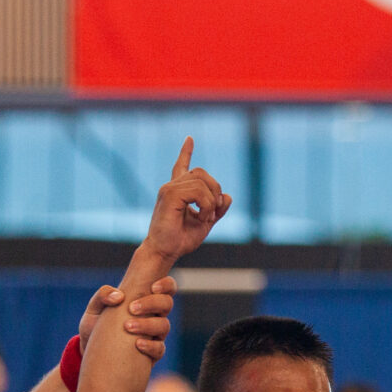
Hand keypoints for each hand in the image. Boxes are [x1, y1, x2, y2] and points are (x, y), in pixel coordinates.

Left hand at [78, 275, 176, 362]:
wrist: (89, 351)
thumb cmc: (95, 325)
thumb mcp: (94, 308)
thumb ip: (103, 295)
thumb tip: (119, 296)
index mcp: (145, 300)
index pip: (166, 288)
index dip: (166, 285)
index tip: (152, 287)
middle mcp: (154, 316)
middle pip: (167, 304)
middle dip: (152, 303)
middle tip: (132, 308)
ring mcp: (154, 335)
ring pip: (164, 326)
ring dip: (147, 325)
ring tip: (127, 327)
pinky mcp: (151, 354)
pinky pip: (159, 349)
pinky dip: (151, 346)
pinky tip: (137, 344)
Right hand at [142, 138, 231, 263]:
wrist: (165, 252)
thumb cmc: (180, 240)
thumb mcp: (205, 222)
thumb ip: (216, 209)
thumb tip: (227, 196)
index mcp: (177, 191)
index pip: (182, 166)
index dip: (186, 152)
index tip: (190, 139)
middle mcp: (172, 187)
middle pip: (201, 172)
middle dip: (215, 189)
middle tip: (215, 212)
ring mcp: (169, 189)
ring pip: (201, 181)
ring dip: (211, 201)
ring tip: (206, 218)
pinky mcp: (170, 195)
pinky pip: (198, 191)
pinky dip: (206, 205)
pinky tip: (201, 218)